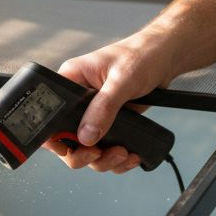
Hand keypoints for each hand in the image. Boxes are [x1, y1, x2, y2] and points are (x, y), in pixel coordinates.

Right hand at [42, 28, 175, 172]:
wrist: (165, 58)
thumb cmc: (141, 55)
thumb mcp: (121, 80)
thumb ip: (103, 107)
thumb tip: (86, 136)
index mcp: (72, 81)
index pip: (50, 113)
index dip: (54, 137)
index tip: (68, 149)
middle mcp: (79, 101)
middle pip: (67, 140)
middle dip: (83, 154)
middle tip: (99, 154)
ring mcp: (94, 115)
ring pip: (87, 150)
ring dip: (104, 160)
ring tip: (123, 154)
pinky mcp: (111, 124)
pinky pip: (106, 150)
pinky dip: (118, 159)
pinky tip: (130, 155)